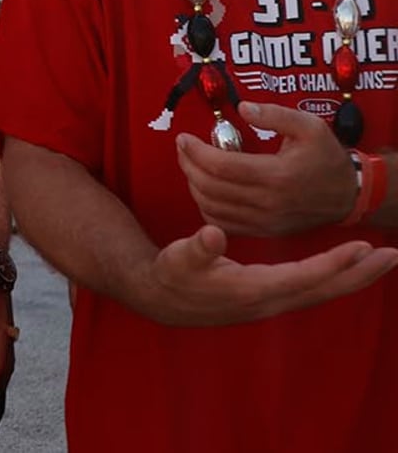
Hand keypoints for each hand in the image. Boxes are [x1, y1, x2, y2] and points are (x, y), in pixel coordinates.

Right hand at [145, 223, 397, 325]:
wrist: (161, 298)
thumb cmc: (172, 274)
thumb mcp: (180, 257)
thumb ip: (198, 247)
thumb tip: (213, 234)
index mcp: (252, 288)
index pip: (303, 277)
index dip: (333, 263)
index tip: (362, 248)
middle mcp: (269, 300)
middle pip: (325, 290)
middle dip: (360, 274)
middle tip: (393, 256)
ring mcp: (271, 303)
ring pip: (322, 292)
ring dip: (353, 277)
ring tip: (380, 260)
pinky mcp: (269, 299)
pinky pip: (311, 289)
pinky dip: (333, 277)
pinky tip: (342, 267)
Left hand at [176, 101, 356, 235]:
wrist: (347, 195)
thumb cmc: (326, 157)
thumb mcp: (309, 126)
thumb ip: (275, 114)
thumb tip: (242, 108)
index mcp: (277, 175)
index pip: (222, 166)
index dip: (196, 152)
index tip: (183, 137)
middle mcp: (267, 202)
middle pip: (210, 188)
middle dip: (188, 165)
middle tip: (182, 148)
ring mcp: (263, 221)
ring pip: (211, 207)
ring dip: (193, 184)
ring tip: (190, 164)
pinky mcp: (262, 231)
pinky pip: (222, 223)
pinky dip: (205, 206)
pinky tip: (204, 188)